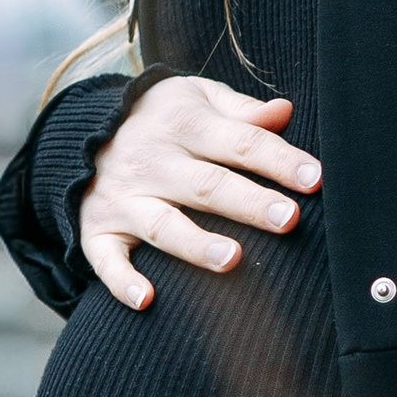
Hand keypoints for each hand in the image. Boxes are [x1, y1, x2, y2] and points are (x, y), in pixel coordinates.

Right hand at [80, 74, 320, 311]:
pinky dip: (122, 281)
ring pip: (163, 224)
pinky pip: (106, 258)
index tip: (316, 179)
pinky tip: (146, 299)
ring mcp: (123, 198)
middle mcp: (153, 161)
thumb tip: (285, 112)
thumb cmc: (162, 117)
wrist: (80, 128)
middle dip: (249, 203)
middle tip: (289, 219)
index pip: (240, 142)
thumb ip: (241, 110)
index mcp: (184, 124)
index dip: (279, 160)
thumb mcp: (197, 97)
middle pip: (207, 185)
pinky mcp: (98, 229)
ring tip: (232, 260)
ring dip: (196, 244)